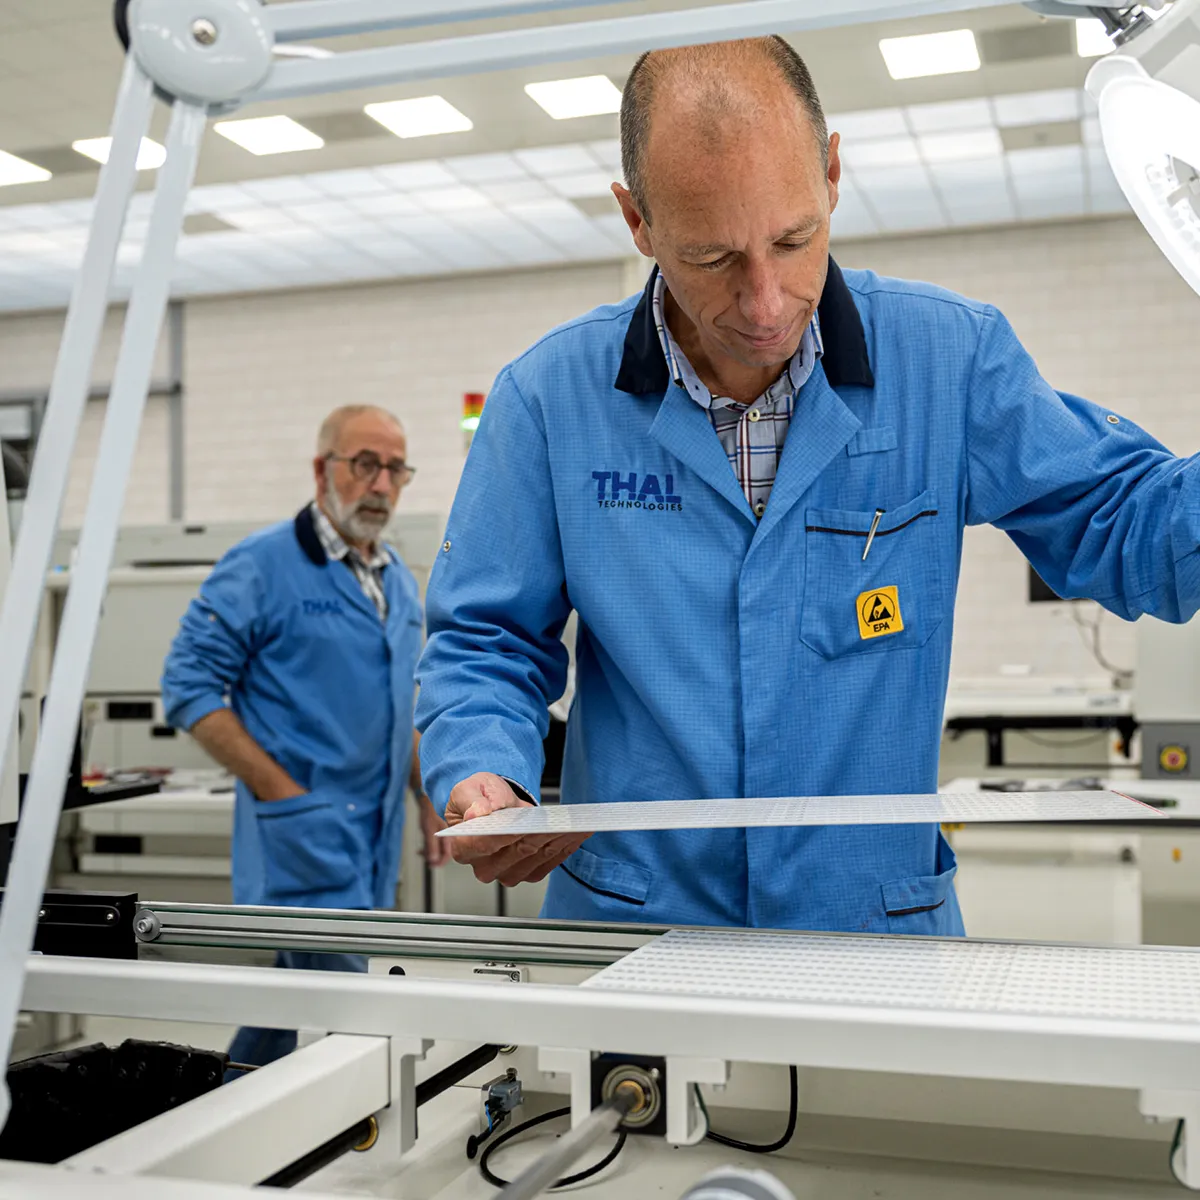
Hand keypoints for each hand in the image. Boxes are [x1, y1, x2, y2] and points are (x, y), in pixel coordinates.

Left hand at [419, 795, 449, 867]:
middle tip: (427, 864)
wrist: (424, 806)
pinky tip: (419, 851)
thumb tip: (432, 860)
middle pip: (443, 853)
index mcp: (447, 837)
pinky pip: (431, 847)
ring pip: (436, 851)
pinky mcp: (434, 835)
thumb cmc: (427, 816)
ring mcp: (439, 837)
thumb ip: (431, 846)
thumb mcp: (429, 832)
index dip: (441, 862)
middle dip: (435, 859)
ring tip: (421, 855)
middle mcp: (445, 838)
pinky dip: (426, 850)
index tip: (433, 866)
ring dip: (429, 855)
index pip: (447, 854)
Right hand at [444, 772, 588, 886]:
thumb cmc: (478, 799)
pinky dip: (565, 846)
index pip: (485, 844)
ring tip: (576, 823)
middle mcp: (484, 867)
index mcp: (463, 847)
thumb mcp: (467, 790)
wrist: (492, 806)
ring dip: (560, 839)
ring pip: (538, 856)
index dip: (508, 834)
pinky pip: (550, 862)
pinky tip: (575, 833)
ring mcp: (506, 873)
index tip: (527, 823)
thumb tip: (477, 814)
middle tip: (563, 820)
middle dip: (544, 832)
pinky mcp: (527, 874)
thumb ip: (471, 801)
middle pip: (518, 850)